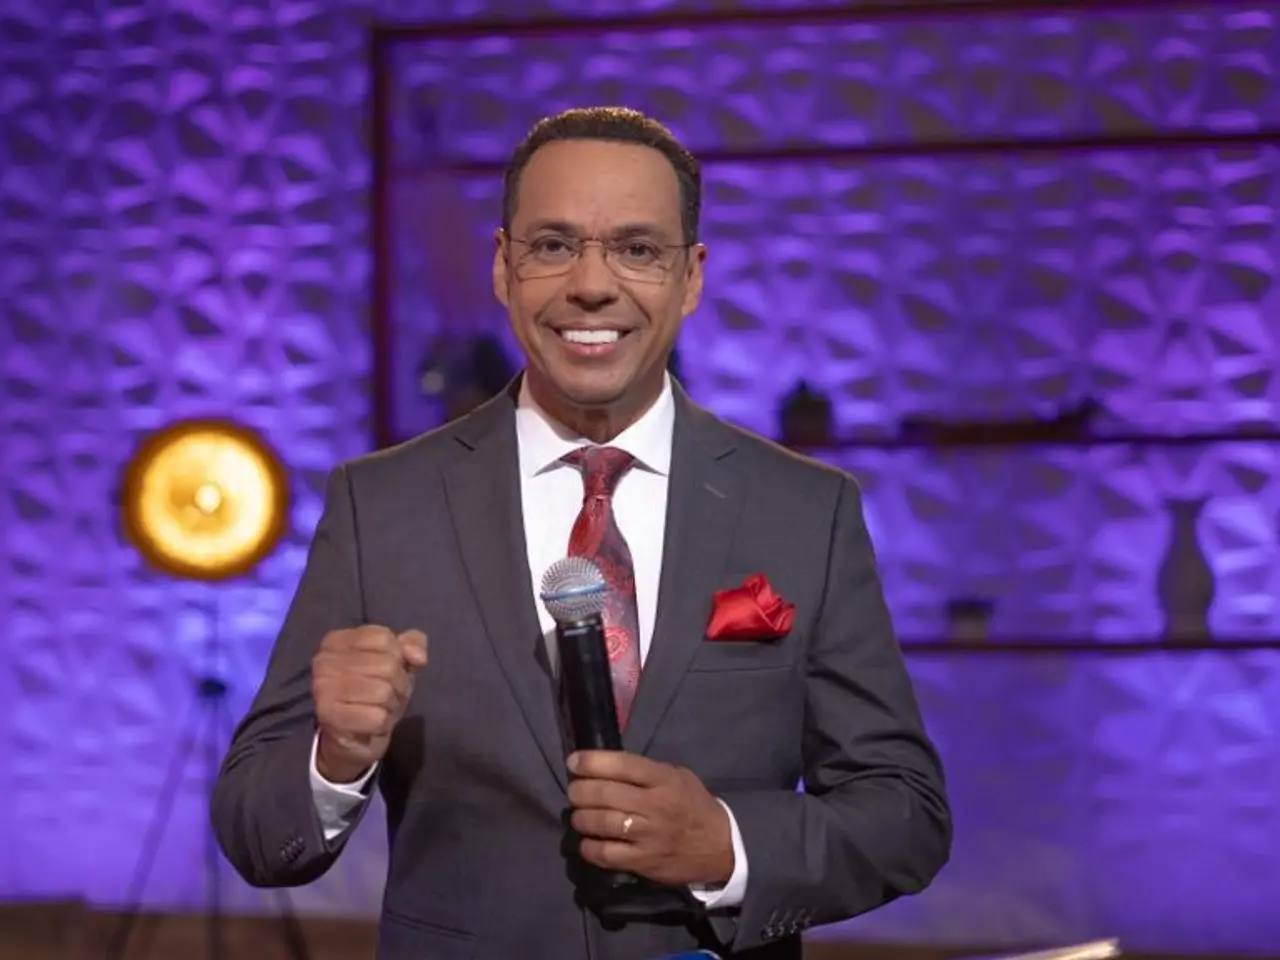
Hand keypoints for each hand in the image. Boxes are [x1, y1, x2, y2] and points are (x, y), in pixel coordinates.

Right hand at [312, 626, 426, 782]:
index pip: (384, 638)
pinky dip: (383, 724)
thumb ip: (411, 644)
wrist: (351, 739)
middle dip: (398, 684)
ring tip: (379, 709)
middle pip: (387, 665)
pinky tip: (371, 724)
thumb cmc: (374, 692)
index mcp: (337, 640)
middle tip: (387, 696)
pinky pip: (377, 718)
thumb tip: (418, 656)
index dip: (398, 657)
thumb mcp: (397, 661)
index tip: (387, 672)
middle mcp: (325, 661)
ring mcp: (324, 689)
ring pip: (383, 692)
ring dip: (391, 705)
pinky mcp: (330, 716)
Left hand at [566, 751, 733, 887]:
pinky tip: (587, 842)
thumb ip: (648, 771)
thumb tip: (609, 767)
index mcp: (663, 780)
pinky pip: (607, 854)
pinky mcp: (643, 861)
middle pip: (605, 793)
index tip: (573, 762)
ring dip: (581, 818)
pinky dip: (590, 848)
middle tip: (574, 791)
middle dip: (580, 790)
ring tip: (578, 815)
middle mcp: (654, 805)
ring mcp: (648, 835)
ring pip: (602, 822)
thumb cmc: (695, 806)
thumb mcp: (679, 777)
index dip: (592, 762)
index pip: (622, 765)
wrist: (720, 848)